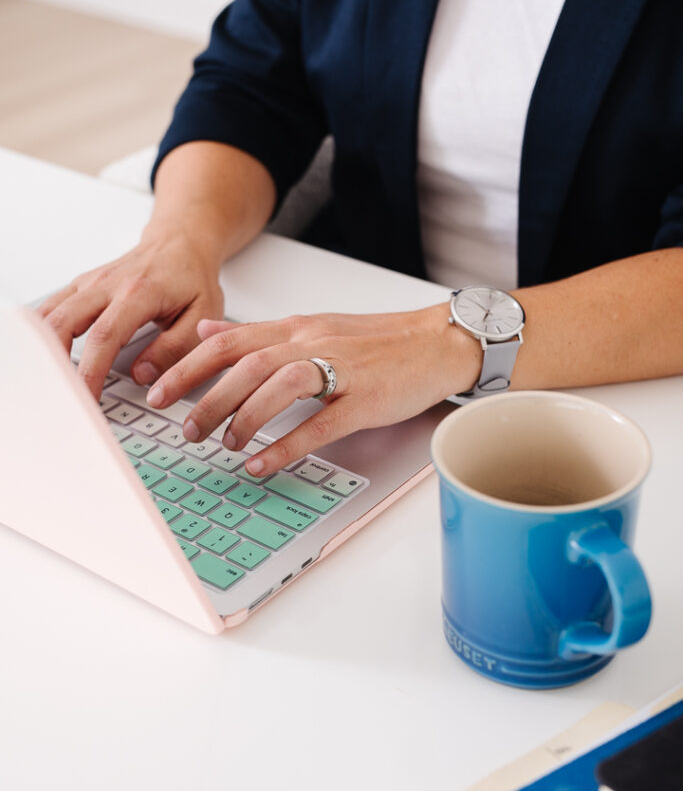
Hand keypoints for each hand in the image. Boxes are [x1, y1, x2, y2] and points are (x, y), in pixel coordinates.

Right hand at [38, 231, 223, 397]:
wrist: (180, 243)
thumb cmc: (192, 279)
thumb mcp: (203, 314)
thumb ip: (175, 348)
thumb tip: (143, 375)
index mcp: (139, 292)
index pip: (105, 336)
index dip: (92, 371)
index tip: (88, 398)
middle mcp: (107, 284)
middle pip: (64, 322)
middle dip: (57, 362)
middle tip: (61, 394)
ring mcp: (90, 283)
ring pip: (49, 314)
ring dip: (44, 349)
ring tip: (50, 380)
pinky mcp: (81, 286)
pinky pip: (50, 308)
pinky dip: (41, 332)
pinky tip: (42, 355)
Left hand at [146, 306, 482, 474]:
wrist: (437, 342)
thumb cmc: (376, 342)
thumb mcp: (311, 327)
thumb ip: (259, 332)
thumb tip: (208, 330)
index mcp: (296, 328)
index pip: (229, 340)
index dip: (188, 365)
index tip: (159, 390)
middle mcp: (312, 343)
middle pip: (246, 364)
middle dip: (205, 397)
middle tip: (184, 429)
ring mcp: (340, 370)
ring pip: (279, 385)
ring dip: (244, 417)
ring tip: (224, 445)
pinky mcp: (366, 400)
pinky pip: (321, 424)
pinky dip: (287, 445)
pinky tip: (264, 463)